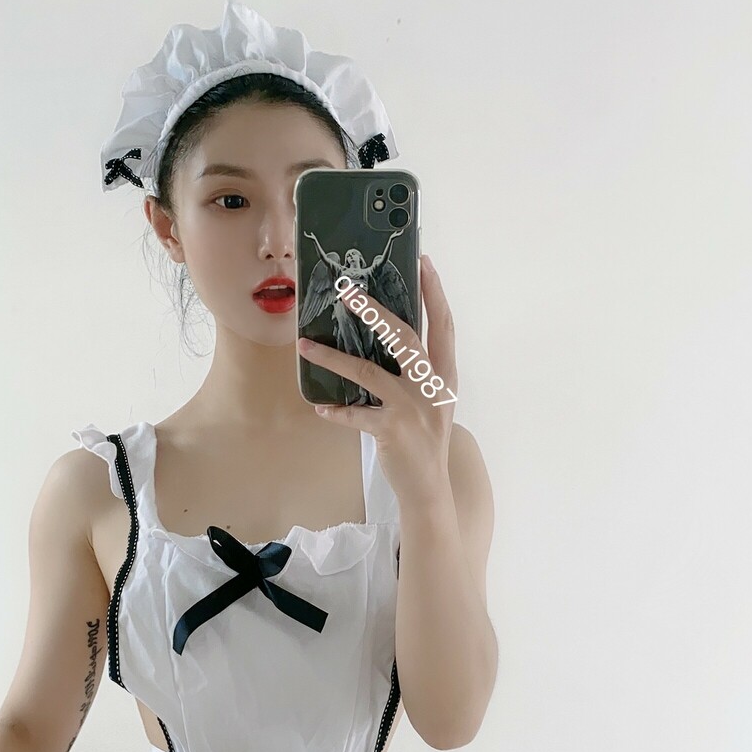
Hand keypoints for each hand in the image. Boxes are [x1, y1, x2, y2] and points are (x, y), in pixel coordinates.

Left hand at [297, 253, 456, 512]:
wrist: (429, 488)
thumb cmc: (425, 440)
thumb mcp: (432, 401)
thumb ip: (417, 372)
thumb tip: (386, 337)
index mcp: (446, 376)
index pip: (443, 326)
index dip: (434, 294)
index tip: (423, 263)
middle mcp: (433, 387)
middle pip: (404, 337)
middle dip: (375, 312)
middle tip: (348, 291)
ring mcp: (413, 408)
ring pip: (369, 372)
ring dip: (333, 358)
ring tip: (305, 345)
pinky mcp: (392, 430)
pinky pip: (356, 414)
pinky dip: (336, 410)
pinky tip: (320, 406)